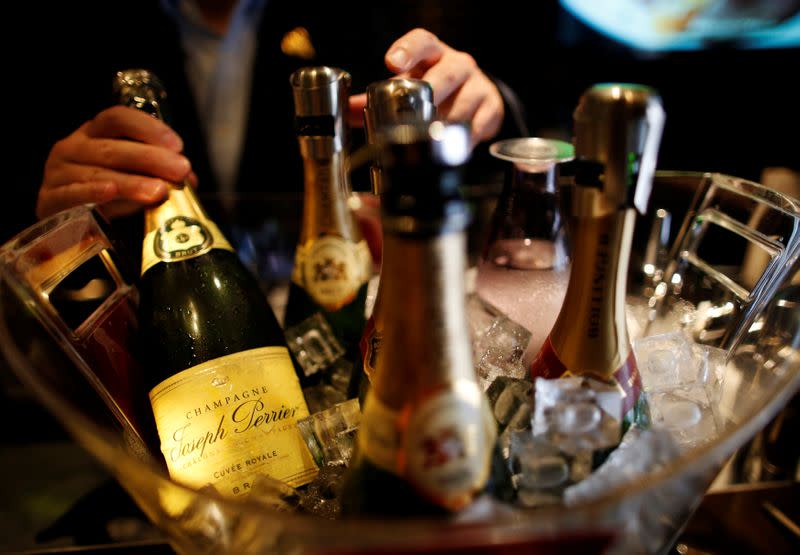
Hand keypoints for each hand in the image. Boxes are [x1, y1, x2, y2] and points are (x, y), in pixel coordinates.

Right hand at [36, 106, 195, 219]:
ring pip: (98, 173)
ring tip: (159, 191)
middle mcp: (73, 147)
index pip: (118, 119)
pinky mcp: (50, 199)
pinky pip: (72, 194)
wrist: (64, 225)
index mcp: (94, 134)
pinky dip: (92, 192)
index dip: (148, 128)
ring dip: (131, 182)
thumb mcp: (132, 177)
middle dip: (151, 158)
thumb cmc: (103, 194)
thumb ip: (158, 173)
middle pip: (113, 147)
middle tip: (180, 170)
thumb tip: (189, 179)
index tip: (177, 145)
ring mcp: (58, 173)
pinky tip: (111, 191)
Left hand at [348, 28, 504, 144]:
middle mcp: (458, 64)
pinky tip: (452, 145)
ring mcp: (477, 85)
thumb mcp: (410, 84)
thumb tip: (349, 111)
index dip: (407, 50)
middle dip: (430, 93)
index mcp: (433, 53)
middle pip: (446, 74)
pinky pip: (476, 126)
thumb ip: (378, 97)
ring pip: (461, 105)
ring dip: (444, 124)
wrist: (476, 94)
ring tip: (430, 136)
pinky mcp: (491, 106)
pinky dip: (461, 139)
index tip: (391, 63)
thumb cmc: (436, 86)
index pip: (422, 42)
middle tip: (415, 111)